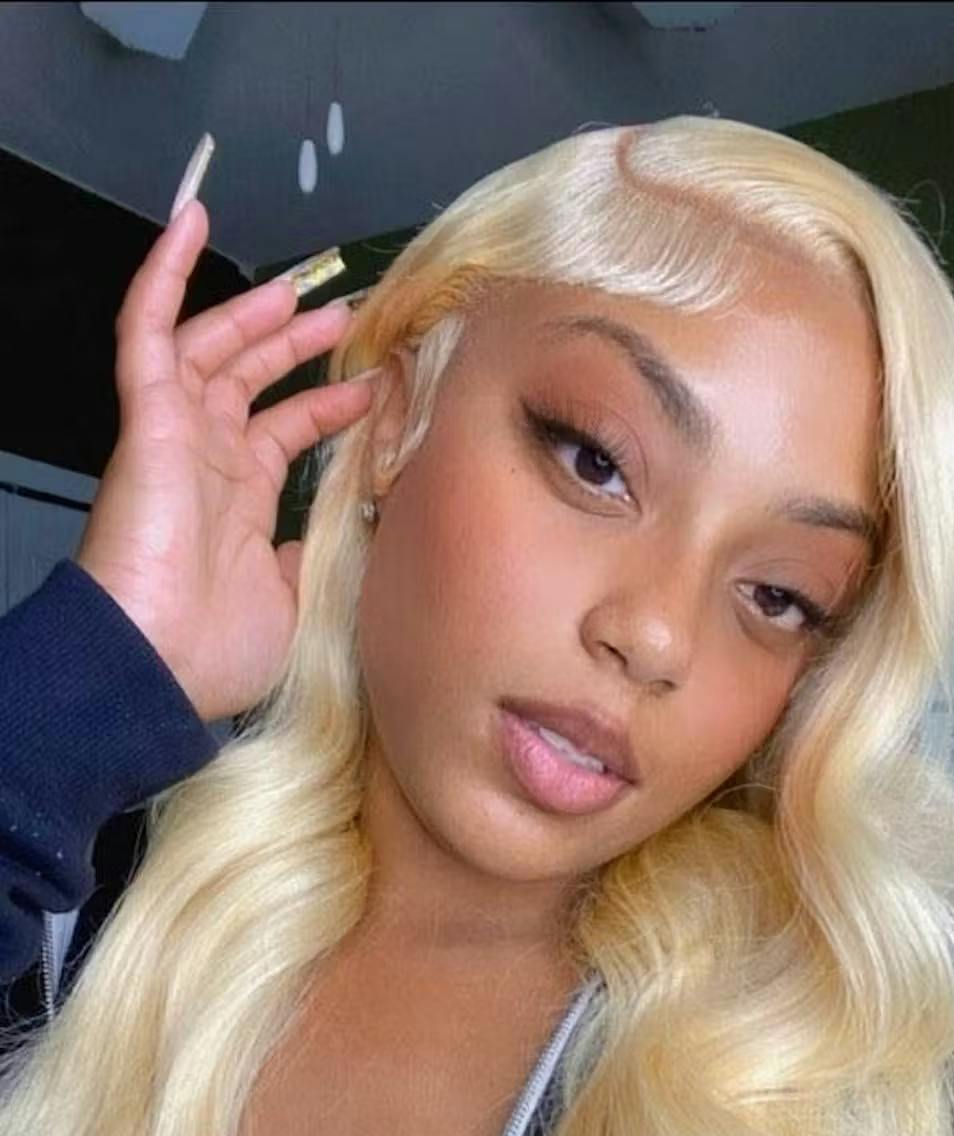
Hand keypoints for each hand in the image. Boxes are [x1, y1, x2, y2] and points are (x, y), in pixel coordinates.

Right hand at [75, 198, 377, 721]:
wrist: (155, 662)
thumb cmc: (213, 651)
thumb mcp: (289, 603)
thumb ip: (304, 559)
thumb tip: (317, 539)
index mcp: (239, 502)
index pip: (284, 432)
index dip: (327, 405)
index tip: (376, 385)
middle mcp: (207, 461)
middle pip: (249, 379)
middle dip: (294, 344)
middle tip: (342, 313)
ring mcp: (176, 435)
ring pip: (209, 347)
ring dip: (251, 311)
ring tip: (298, 285)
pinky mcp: (147, 417)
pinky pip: (145, 330)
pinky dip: (163, 273)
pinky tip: (189, 223)